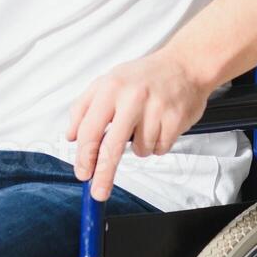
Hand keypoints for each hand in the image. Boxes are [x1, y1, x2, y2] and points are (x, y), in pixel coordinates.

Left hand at [67, 49, 212, 201]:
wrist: (185, 65)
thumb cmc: (143, 76)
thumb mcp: (107, 82)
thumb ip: (83, 108)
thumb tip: (71, 137)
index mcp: (110, 88)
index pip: (90, 130)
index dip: (84, 156)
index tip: (83, 173)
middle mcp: (132, 98)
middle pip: (112, 148)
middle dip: (103, 175)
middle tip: (98, 191)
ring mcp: (155, 109)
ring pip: (140, 150)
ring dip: (140, 145)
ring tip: (145, 123)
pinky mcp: (175, 119)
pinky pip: (160, 148)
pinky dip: (158, 144)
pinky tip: (160, 125)